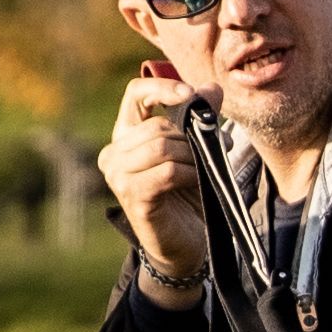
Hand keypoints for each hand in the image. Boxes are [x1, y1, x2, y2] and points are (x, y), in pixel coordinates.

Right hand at [97, 75, 214, 299]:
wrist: (186, 244)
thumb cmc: (188, 195)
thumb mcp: (197, 150)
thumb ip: (201, 118)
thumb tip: (211, 88)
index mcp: (127, 134)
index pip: (136, 93)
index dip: (162, 88)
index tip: (190, 94)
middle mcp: (114, 152)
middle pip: (156, 126)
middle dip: (192, 137)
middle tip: (217, 150)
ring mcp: (119, 176)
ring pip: (161, 147)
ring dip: (192, 157)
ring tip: (204, 170)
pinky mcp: (133, 196)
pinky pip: (167, 172)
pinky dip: (189, 174)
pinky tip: (197, 182)